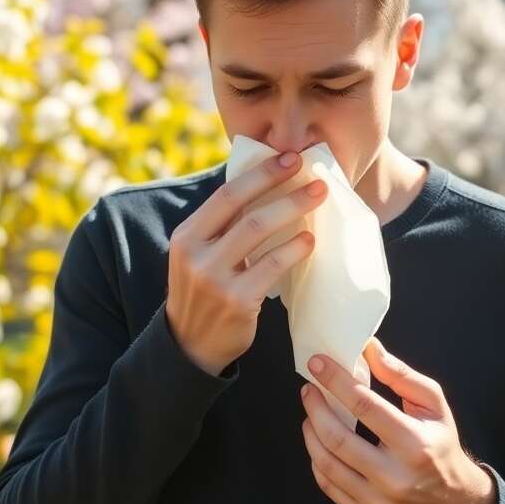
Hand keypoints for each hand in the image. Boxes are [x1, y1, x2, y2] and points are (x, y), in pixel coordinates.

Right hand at [166, 150, 327, 375]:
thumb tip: (265, 186)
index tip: (288, 158)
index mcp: (186, 235)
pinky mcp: (237, 300)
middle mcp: (195, 253)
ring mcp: (214, 278)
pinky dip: (294, 249)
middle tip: (313, 175)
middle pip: (245, 209)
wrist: (191, 345)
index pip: (226, 194)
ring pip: (260, 231)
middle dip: (282, 186)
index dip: (260, 173)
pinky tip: (309, 241)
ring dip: (293, 210)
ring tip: (318, 198)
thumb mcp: (199, 255)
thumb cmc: (205, 292)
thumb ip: (222, 227)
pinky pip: (272, 265)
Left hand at [299, 337, 497, 503]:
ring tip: (310, 413)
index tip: (317, 364)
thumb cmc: (440, 443)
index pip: (365, 406)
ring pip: (327, 464)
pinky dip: (317, 459)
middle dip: (315, 408)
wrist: (451, 499)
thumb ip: (400, 374)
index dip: (336, 381)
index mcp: (415, 444)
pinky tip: (319, 441)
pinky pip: (328, 485)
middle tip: (309, 389)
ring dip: (311, 432)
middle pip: (338, 438)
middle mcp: (395, 477)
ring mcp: (378, 501)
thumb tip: (368, 347)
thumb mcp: (433, 403)